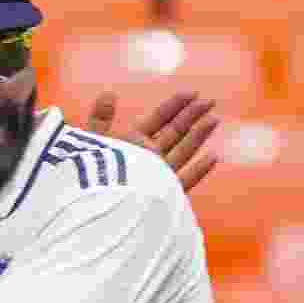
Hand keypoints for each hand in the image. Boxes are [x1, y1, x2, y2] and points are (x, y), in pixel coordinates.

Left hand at [84, 91, 220, 190]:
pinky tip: (213, 156)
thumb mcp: (94, 143)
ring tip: (214, 119)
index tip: (192, 92)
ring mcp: (157, 175)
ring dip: (198, 136)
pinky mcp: (163, 194)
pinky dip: (199, 169)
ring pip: (183, 152)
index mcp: (132, 141)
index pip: (158, 119)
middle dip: (192, 116)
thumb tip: (108, 91)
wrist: (94, 211)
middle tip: (210, 101)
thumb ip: (101, 118)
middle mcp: (148, 157)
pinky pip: (185, 180)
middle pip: (174, 132)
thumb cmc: (89, 177)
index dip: (175, 105)